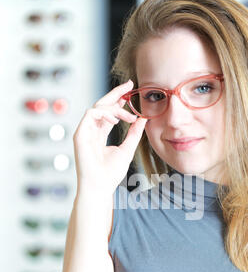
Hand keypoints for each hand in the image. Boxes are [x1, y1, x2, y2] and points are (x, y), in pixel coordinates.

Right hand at [73, 80, 146, 196]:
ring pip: (97, 107)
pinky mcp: (80, 134)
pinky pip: (91, 113)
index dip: (118, 100)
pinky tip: (116, 120)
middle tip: (129, 85)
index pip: (109, 112)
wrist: (100, 186)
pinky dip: (105, 113)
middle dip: (115, 93)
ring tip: (128, 116)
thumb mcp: (128, 148)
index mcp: (100, 134)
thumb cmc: (111, 173)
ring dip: (115, 107)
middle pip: (102, 105)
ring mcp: (84, 132)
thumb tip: (143, 118)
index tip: (131, 91)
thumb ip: (134, 133)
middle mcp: (91, 130)